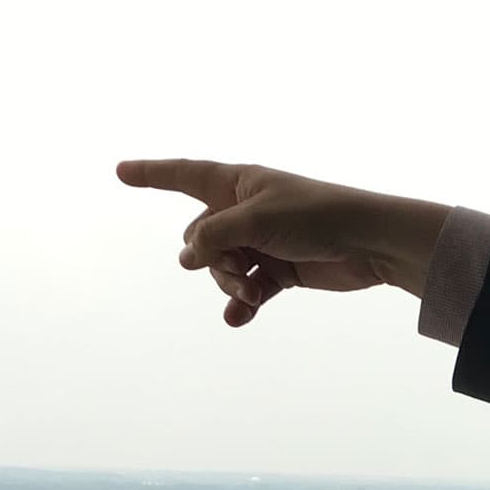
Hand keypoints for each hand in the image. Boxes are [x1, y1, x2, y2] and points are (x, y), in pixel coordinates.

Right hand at [115, 158, 449, 328]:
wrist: (370, 244)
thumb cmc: (316, 217)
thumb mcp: (254, 220)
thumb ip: (213, 236)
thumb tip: (188, 257)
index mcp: (238, 183)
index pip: (184, 175)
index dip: (151, 173)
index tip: (120, 170)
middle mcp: (246, 209)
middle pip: (200, 236)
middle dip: (209, 257)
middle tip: (235, 264)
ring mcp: (262, 241)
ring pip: (221, 267)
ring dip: (229, 282)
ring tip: (248, 291)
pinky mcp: (280, 270)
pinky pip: (247, 290)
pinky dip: (242, 304)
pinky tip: (238, 318)